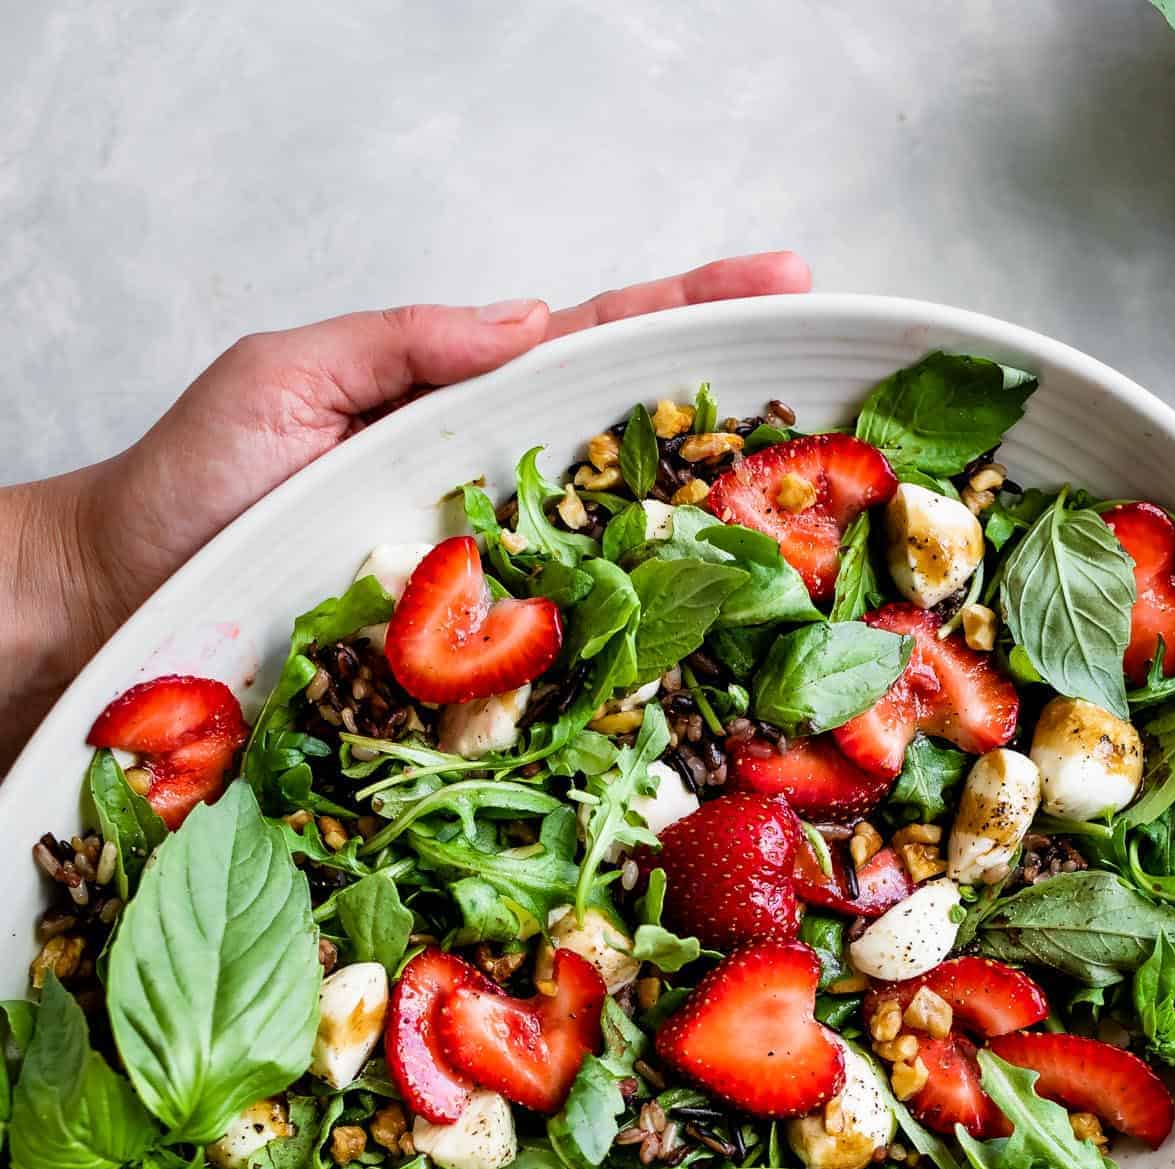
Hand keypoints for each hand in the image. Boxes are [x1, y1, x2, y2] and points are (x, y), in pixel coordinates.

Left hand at [0, 252, 809, 769]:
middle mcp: (495, 505)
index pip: (594, 348)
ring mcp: (488, 594)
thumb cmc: (192, 485)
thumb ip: (408, 343)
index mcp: (462, 411)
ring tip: (817, 520)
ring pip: (618, 562)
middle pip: (635, 454)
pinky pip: (561, 664)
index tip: (784, 279)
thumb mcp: (288, 374)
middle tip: (843, 398)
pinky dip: (633, 661)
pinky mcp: (466, 677)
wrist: (123, 603)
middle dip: (739, 422)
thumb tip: (533, 321)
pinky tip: (706, 657)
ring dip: (714, 545)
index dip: (687, 313)